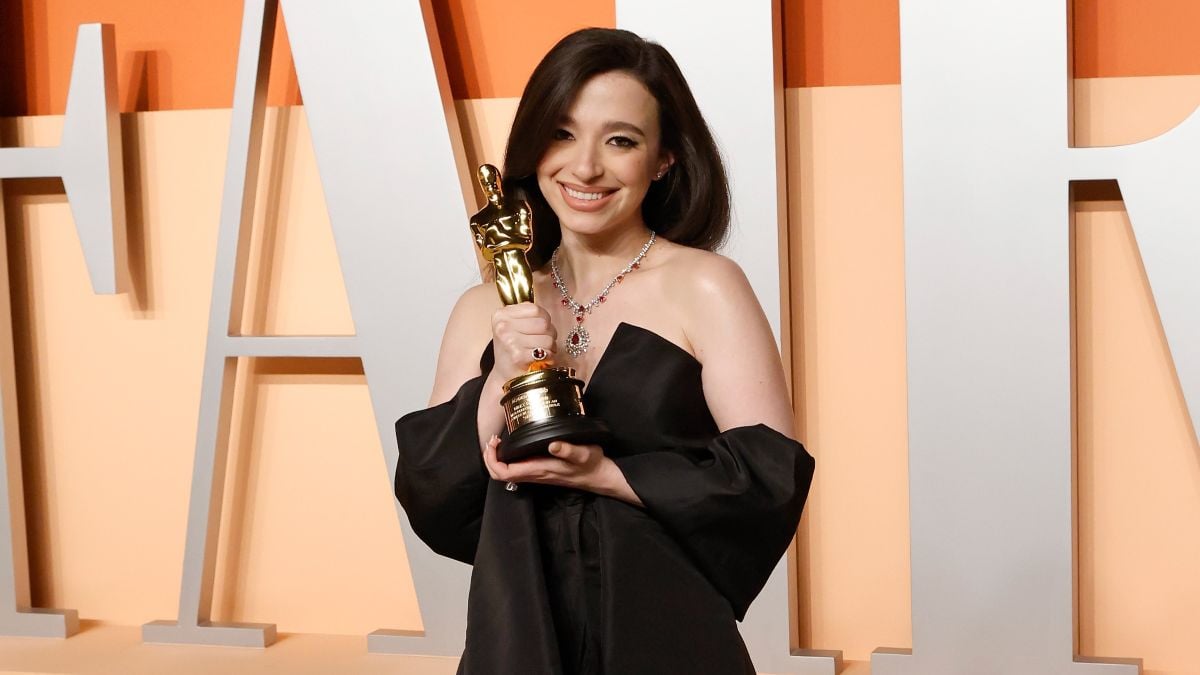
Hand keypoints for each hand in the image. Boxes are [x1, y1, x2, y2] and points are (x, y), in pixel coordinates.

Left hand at [483, 436, 608, 491]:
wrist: (600, 477)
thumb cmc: (591, 465)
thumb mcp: (584, 454)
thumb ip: (568, 450)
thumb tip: (552, 445)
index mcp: (539, 470)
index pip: (505, 472)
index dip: (493, 460)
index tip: (494, 443)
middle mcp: (535, 475)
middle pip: (500, 474)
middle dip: (490, 459)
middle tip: (493, 440)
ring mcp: (536, 474)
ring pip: (507, 473)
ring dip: (497, 458)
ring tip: (498, 441)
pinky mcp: (540, 471)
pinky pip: (516, 469)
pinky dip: (508, 459)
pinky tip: (513, 446)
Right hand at [490, 303, 556, 381]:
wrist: (504, 375)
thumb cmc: (512, 349)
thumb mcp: (513, 326)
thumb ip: (527, 314)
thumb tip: (546, 313)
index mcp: (500, 315)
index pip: (535, 309)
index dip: (544, 319)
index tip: (538, 329)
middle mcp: (503, 326)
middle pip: (544, 323)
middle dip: (549, 333)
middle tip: (541, 343)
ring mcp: (509, 341)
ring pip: (548, 338)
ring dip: (550, 347)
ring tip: (540, 352)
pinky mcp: (518, 356)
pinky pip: (547, 352)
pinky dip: (549, 357)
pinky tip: (540, 360)